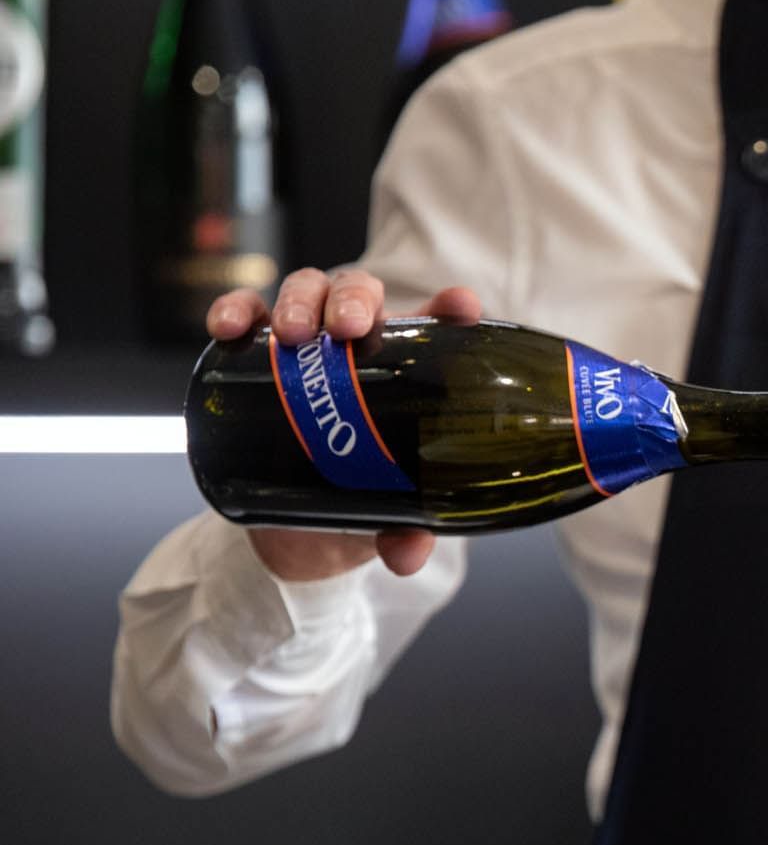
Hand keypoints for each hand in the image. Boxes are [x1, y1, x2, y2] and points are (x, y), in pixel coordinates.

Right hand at [205, 272, 483, 581]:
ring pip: (304, 291)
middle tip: (348, 328)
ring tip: (292, 334)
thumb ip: (404, 533)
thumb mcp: (385, 517)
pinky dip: (234, 311)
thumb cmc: (358, 501)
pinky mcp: (254, 359)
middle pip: (359, 293)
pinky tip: (229, 327)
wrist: (296, 531)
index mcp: (407, 370)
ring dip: (297, 300)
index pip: (435, 326)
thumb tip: (408, 553)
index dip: (449, 308)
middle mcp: (359, 344)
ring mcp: (305, 346)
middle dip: (353, 298)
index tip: (460, 305)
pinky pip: (243, 319)